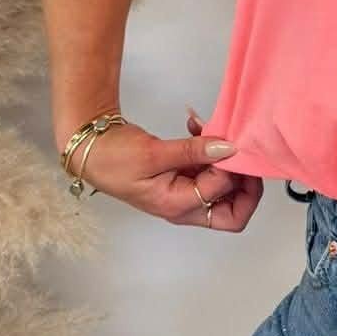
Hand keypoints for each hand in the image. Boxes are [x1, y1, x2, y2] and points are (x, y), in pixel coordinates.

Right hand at [63, 106, 263, 229]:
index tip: (225, 145)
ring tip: (210, 127)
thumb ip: (193, 151)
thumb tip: (229, 148)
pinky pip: (207, 168)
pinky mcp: (182, 176)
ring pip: (224, 186)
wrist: (91, 150)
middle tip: (240, 150)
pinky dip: (209, 149)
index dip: (230, 171)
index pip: (223, 197)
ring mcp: (185, 192)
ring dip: (225, 157)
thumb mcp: (154, 153)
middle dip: (245, 181)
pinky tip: (197, 126)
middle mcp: (186, 205)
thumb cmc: (114, 158)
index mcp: (178, 206)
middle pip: (234, 209)